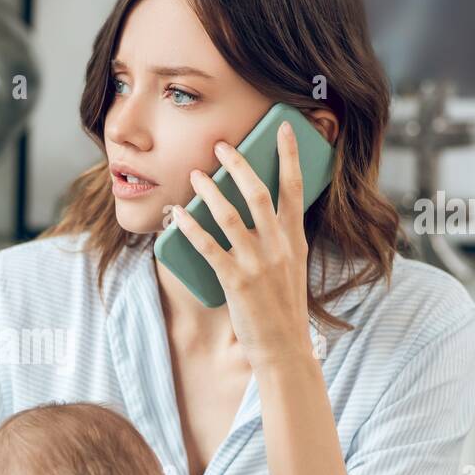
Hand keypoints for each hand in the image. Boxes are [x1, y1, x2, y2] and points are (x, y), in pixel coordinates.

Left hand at [169, 120, 313, 368]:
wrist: (284, 346)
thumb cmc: (283, 305)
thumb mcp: (292, 265)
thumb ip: (279, 237)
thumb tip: (257, 209)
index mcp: (296, 240)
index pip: (295, 188)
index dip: (288, 155)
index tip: (283, 128)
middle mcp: (279, 246)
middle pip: (258, 193)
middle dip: (239, 164)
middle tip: (221, 145)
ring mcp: (257, 263)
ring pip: (229, 215)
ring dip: (208, 191)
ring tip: (194, 175)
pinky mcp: (236, 281)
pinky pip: (208, 247)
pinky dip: (190, 228)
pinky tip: (177, 215)